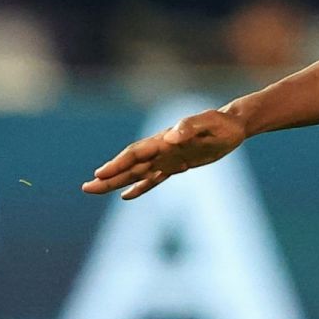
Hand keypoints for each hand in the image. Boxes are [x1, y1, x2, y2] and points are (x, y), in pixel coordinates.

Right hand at [81, 109, 246, 199]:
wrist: (233, 126)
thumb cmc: (221, 123)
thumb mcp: (208, 123)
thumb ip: (189, 127)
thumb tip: (170, 137)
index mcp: (164, 140)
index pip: (135, 153)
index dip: (118, 164)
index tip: (100, 175)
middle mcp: (161, 150)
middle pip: (129, 166)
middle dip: (108, 177)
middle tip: (86, 188)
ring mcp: (167, 158)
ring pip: (137, 173)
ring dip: (116, 182)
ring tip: (95, 190)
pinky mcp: (177, 165)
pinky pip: (154, 179)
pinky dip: (140, 187)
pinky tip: (126, 196)